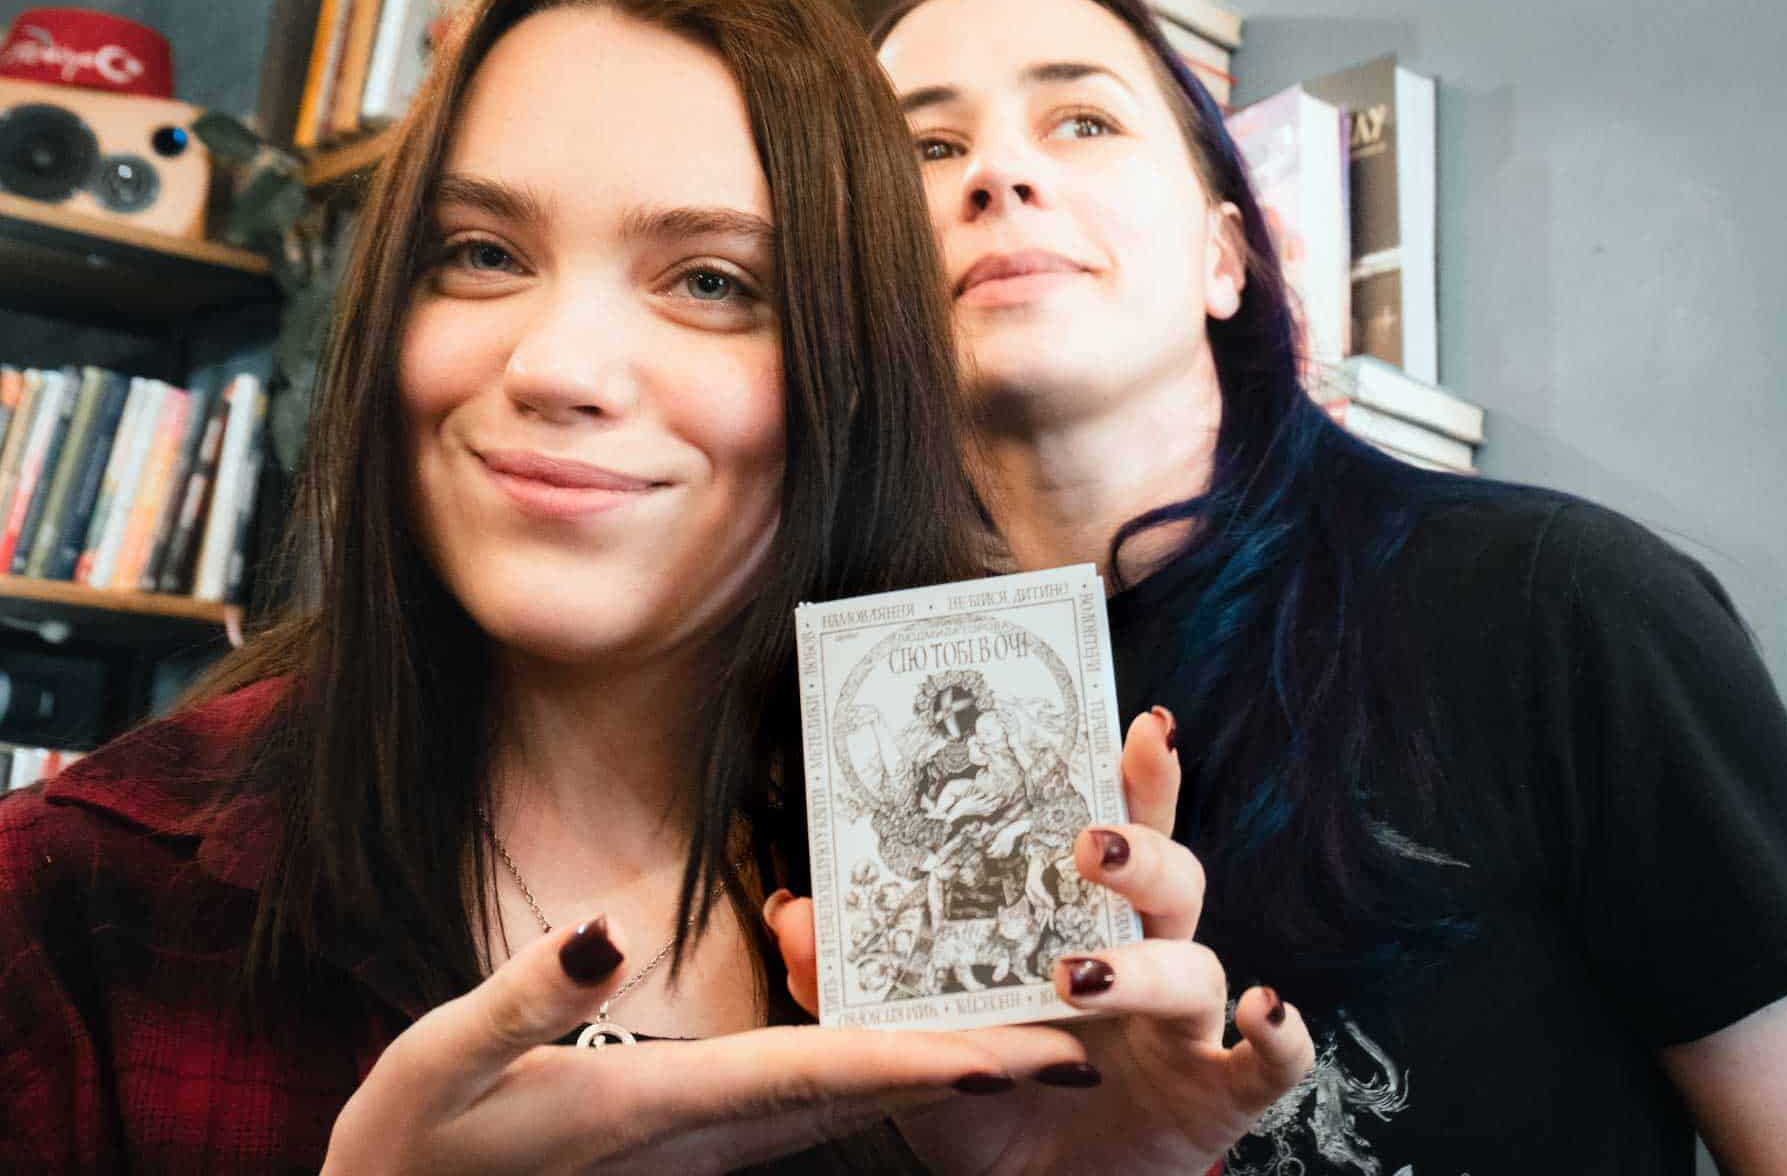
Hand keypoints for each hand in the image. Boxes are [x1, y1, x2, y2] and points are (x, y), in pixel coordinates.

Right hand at [323, 913, 1089, 1174]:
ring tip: (1032, 1020)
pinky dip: (878, 1071)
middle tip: (1084, 1032)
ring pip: (851, 1105)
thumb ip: (527, 999)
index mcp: (662, 1109)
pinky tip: (911, 1031)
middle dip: (976, 1065)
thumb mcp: (444, 1058)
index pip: (817, 1080)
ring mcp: (708, 1147)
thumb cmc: (414, 1143)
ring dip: (942, 1066)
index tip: (1022, 1053)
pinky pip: (812, 1104)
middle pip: (868, 1096)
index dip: (921, 1065)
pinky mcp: (698, 1141)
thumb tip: (602, 927)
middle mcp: (709, 1135)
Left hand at [767, 707, 1316, 1175]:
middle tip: (1082, 842)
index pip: (1116, 830)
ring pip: (1196, 962)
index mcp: (1083, 921)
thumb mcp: (909, 1035)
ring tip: (1078, 971)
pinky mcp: (1216, 1094)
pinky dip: (1279, 1033)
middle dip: (1137, 848)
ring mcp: (1186, 1025)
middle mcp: (1145, 955)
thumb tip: (792, 909)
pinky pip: (1270, 1063)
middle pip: (1169, 876)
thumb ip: (847, 973)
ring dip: (1145, 962)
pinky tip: (1262, 1007)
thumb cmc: (987, 1093)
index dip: (1136, 777)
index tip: (1138, 722)